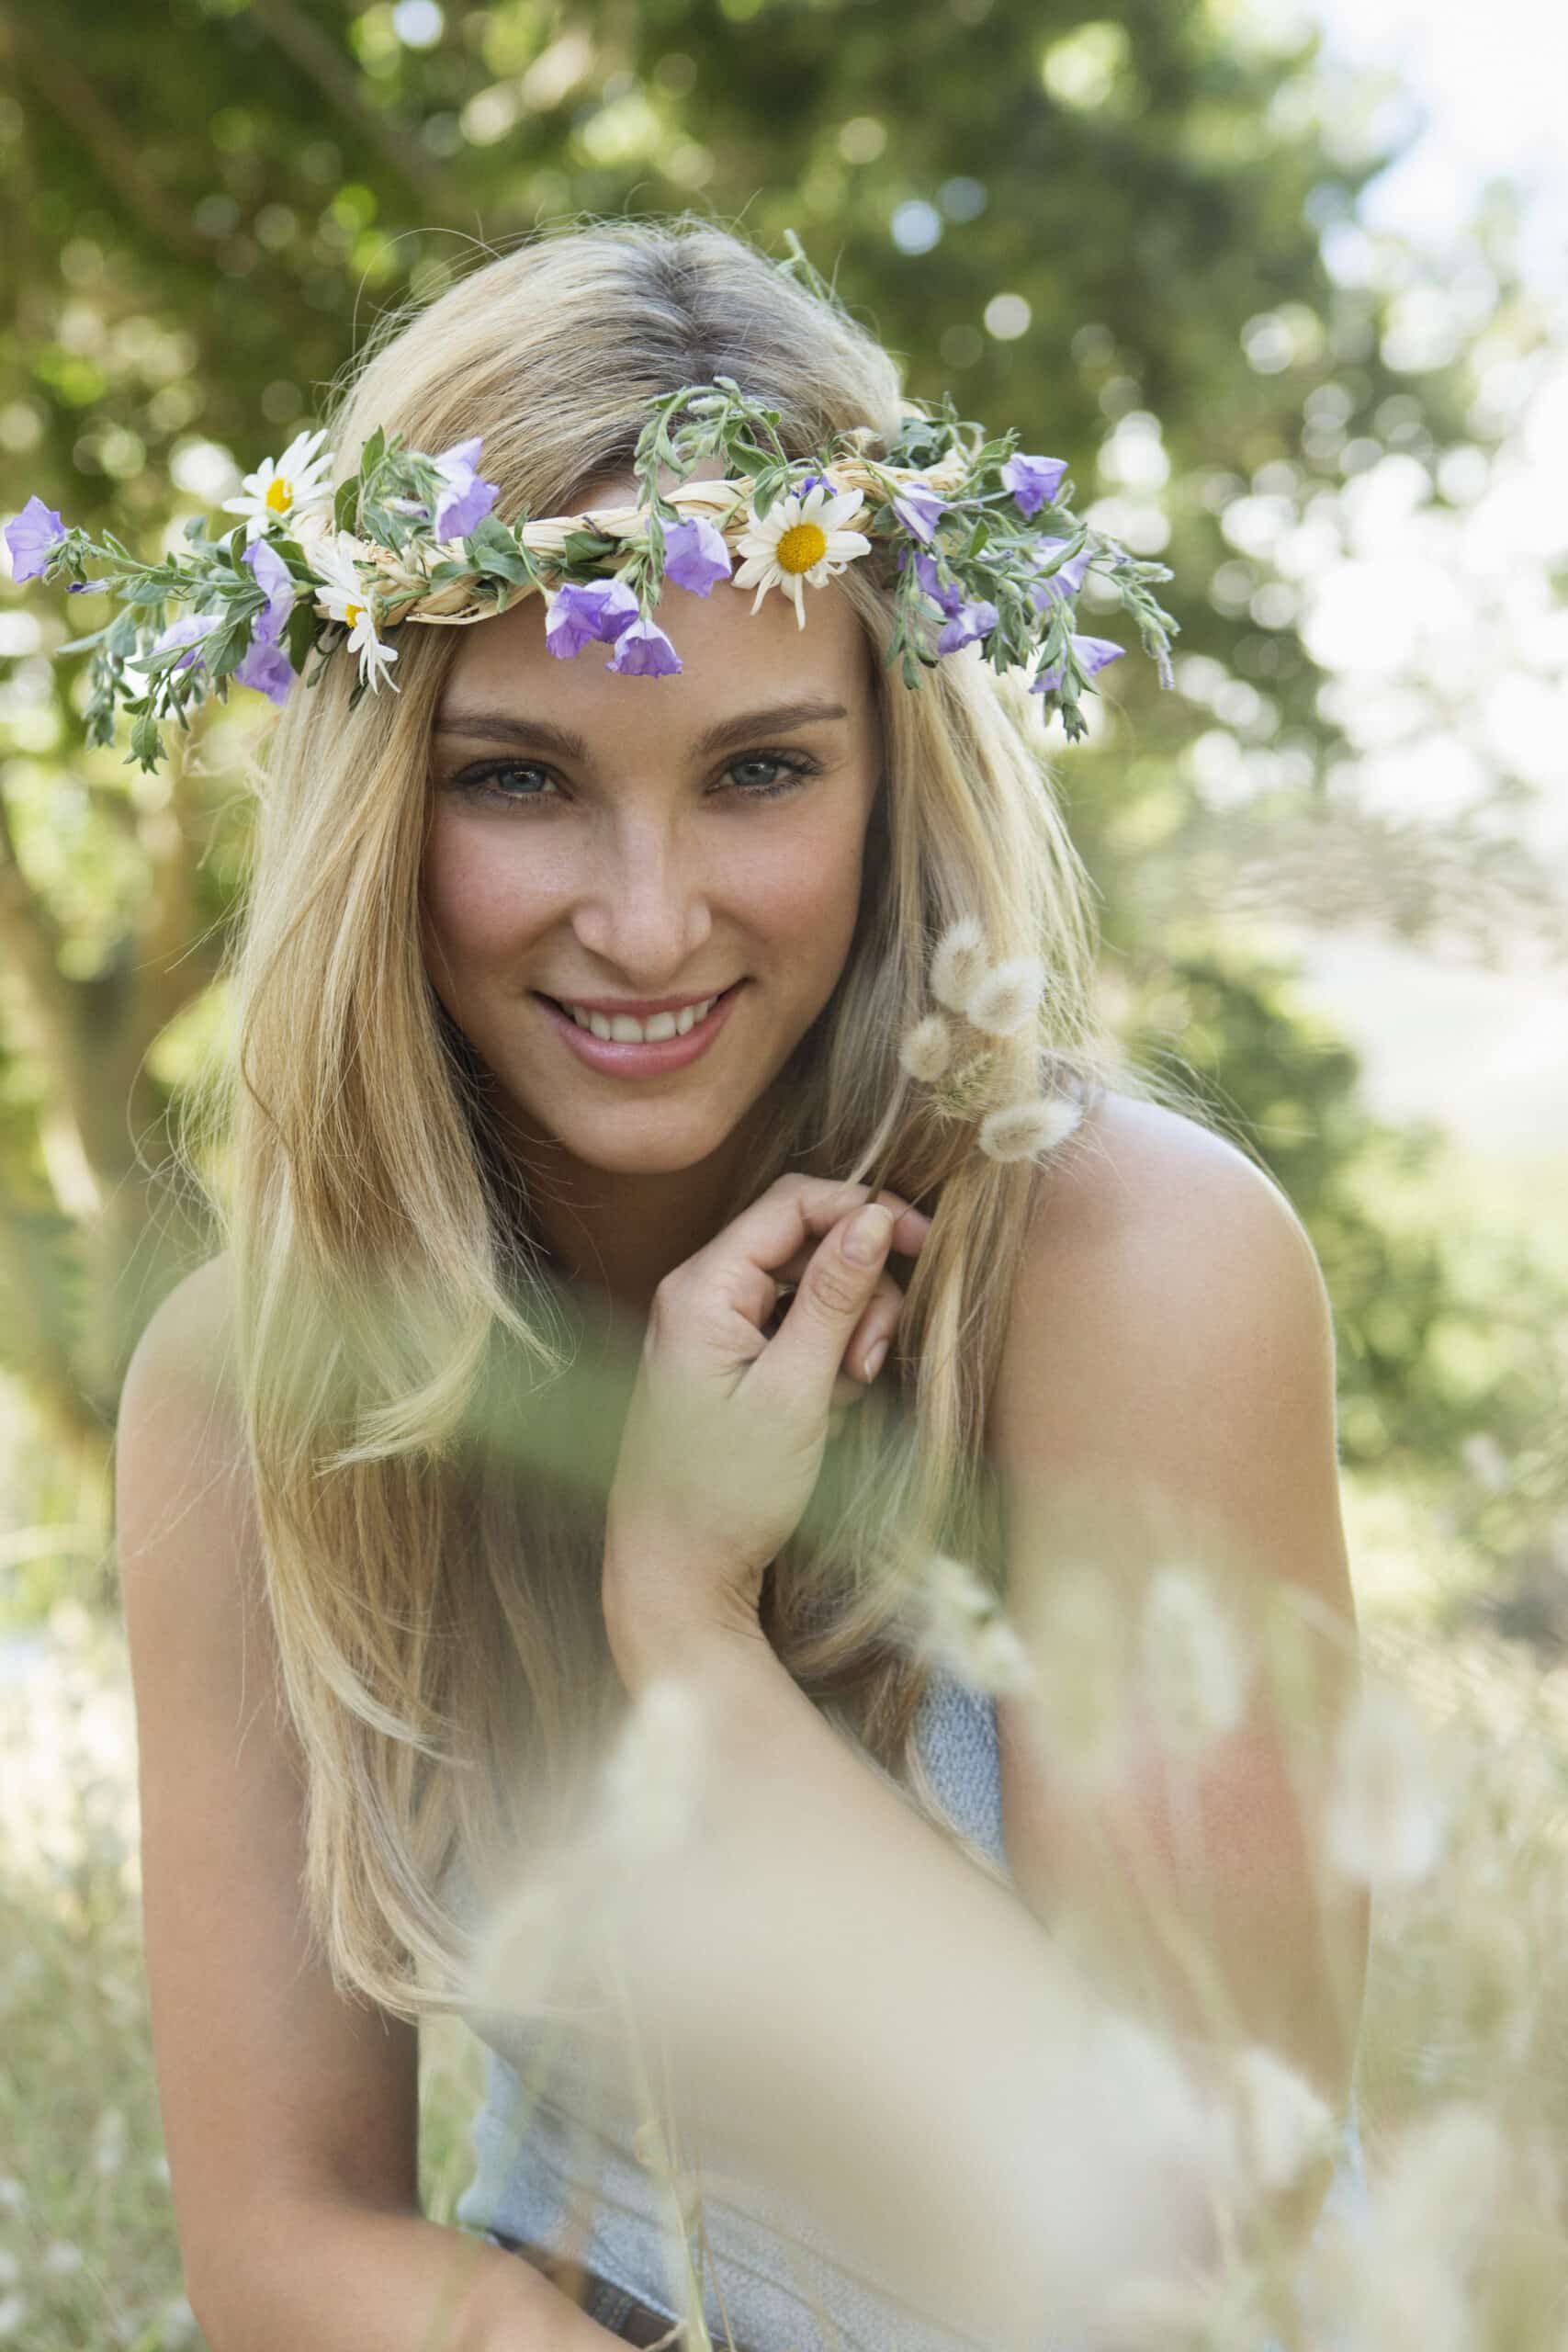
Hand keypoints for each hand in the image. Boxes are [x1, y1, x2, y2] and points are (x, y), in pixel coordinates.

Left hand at [601, 1175, 931, 1678]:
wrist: (675, 1574)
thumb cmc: (727, 1493)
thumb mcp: (795, 1391)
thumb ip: (834, 1297)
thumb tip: (875, 1215)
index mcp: (702, 1288)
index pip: (794, 1202)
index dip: (864, 1209)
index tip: (923, 1242)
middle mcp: (700, 1294)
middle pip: (805, 1241)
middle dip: (859, 1285)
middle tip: (874, 1356)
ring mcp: (712, 1329)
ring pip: (808, 1287)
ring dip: (849, 1327)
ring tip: (850, 1393)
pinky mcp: (728, 1362)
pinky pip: (794, 1329)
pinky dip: (827, 1356)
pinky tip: (830, 1407)